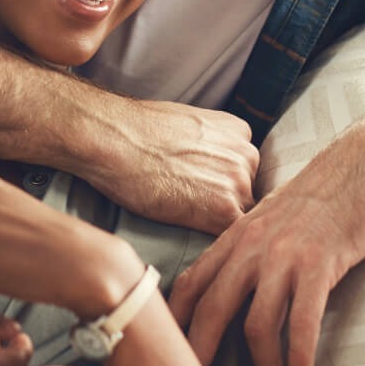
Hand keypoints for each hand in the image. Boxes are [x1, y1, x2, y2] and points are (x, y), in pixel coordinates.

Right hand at [80, 99, 257, 235]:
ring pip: (242, 217)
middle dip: (225, 203)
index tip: (206, 191)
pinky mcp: (225, 210)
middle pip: (248, 192)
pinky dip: (215, 242)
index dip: (225, 183)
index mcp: (238, 131)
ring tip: (186, 222)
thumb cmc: (137, 130)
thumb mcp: (188, 123)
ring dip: (219, 224)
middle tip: (194, 209)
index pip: (246, 167)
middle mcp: (246, 155)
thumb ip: (210, 142)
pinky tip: (189, 235)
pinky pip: (230, 236)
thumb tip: (204, 160)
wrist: (116, 140)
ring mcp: (239, 183)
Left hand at [169, 109, 364, 365]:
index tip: (169, 356)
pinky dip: (299, 358)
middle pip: (212, 310)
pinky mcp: (320, 264)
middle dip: (202, 357)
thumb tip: (231, 288)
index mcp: (236, 236)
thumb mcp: (271, 219)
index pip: (190, 283)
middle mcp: (252, 246)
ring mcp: (284, 255)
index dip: (175, 323)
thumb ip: (248, 249)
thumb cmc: (322, 196)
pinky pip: (302, 322)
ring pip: (257, 326)